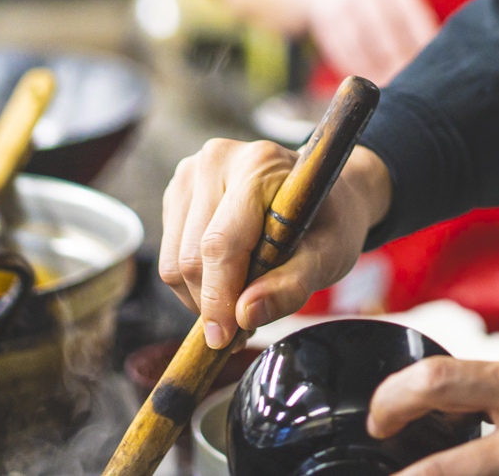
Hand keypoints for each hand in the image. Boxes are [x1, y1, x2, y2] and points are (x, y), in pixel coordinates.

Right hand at [158, 139, 392, 347]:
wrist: (324, 195)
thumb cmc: (329, 222)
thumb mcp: (329, 256)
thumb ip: (292, 286)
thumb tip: (245, 314)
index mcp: (259, 164)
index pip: (220, 243)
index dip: (218, 298)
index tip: (223, 339)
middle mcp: (217, 159)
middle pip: (191, 257)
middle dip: (214, 303)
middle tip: (245, 323)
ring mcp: (191, 173)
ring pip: (173, 262)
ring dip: (202, 296)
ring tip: (242, 298)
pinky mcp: (178, 193)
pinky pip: (169, 257)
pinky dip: (195, 282)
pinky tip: (228, 278)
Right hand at [306, 0, 440, 86]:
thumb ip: (413, 18)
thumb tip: (434, 54)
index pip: (412, 14)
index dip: (422, 41)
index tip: (431, 64)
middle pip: (388, 30)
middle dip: (400, 59)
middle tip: (411, 82)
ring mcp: (343, 5)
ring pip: (363, 44)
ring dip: (376, 69)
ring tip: (390, 84)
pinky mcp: (326, 23)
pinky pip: (344, 51)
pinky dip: (357, 68)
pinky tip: (368, 79)